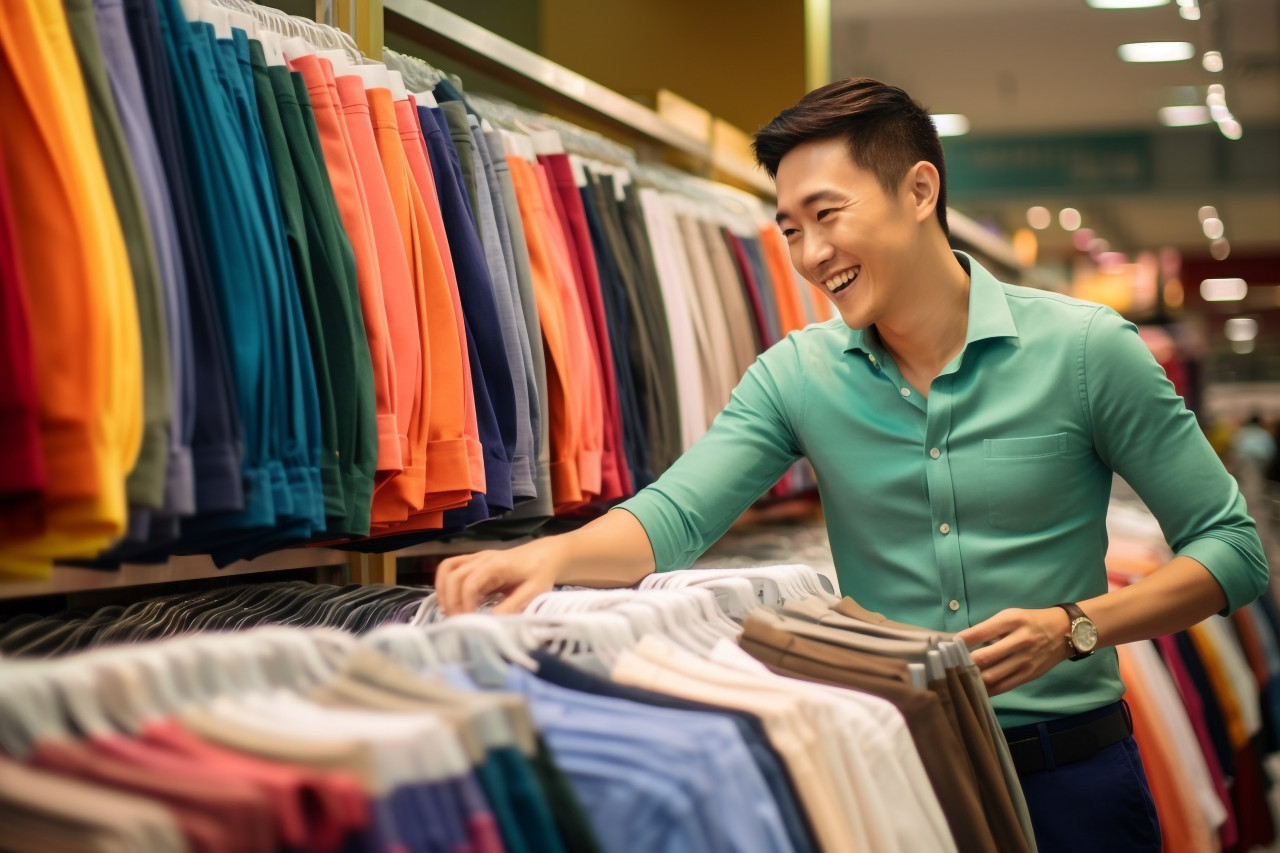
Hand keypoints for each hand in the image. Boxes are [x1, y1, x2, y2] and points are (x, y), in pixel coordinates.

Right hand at [434, 540, 561, 615]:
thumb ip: (513, 606)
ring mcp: (475, 558)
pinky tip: (452, 602)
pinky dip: (444, 584)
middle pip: (453, 575)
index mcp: (497, 565)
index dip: (465, 604)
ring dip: (443, 591)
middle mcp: (482, 558)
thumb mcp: (533, 592)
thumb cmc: (540, 573)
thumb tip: (491, 621)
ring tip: (450, 613)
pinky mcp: (473, 561)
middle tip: (457, 622)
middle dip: (450, 601)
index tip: (469, 623)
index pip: (470, 583)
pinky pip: (450, 568)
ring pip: (447, 569)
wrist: (546, 555)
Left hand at [956, 607, 1071, 695]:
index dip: (961, 640)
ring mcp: (1025, 660)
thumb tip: (961, 642)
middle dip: (964, 663)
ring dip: (973, 679)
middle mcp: (1019, 641)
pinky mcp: (1028, 675)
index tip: (947, 646)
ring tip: (957, 679)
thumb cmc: (1029, 622)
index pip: (981, 632)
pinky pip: (1004, 686)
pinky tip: (974, 689)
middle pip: (985, 657)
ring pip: (993, 676)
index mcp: (1011, 621)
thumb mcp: (1009, 616)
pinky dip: (987, 690)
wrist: (1063, 632)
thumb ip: (988, 628)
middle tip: (949, 665)